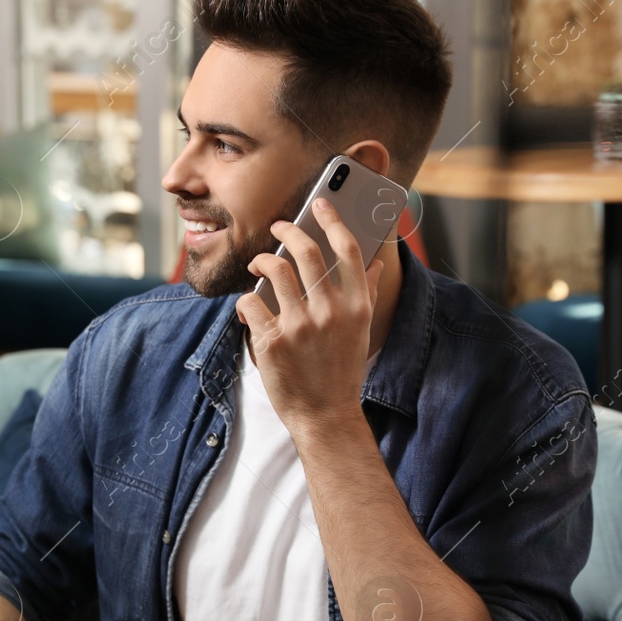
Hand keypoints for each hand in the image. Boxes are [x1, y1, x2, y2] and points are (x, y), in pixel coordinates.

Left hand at [236, 197, 382, 439]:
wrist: (325, 416)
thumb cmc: (341, 371)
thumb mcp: (361, 331)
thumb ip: (366, 293)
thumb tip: (375, 262)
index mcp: (356, 306)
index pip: (348, 249)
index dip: (333, 219)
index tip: (321, 203)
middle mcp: (330, 311)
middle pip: (306, 250)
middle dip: (288, 230)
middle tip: (279, 226)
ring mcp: (300, 325)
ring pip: (274, 269)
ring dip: (262, 260)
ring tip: (258, 263)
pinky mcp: (272, 341)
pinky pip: (251, 302)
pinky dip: (245, 300)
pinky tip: (248, 306)